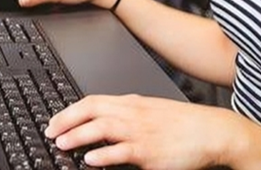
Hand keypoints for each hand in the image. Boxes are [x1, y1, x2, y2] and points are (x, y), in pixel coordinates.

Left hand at [44, 95, 237, 169]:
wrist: (211, 131)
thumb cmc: (183, 125)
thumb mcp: (150, 112)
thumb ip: (126, 115)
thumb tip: (101, 123)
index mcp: (131, 103)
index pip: (93, 100)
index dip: (70, 110)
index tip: (54, 121)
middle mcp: (132, 114)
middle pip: (92, 110)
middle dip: (66, 121)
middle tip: (50, 132)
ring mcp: (140, 132)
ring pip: (102, 128)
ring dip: (78, 136)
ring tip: (62, 144)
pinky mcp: (150, 152)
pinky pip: (122, 151)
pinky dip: (104, 154)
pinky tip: (90, 160)